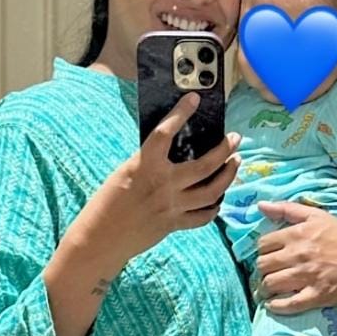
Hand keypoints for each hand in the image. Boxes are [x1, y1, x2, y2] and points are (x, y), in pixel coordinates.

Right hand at [88, 94, 241, 267]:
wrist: (101, 237)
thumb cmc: (108, 202)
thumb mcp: (126, 172)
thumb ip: (150, 162)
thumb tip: (173, 151)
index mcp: (145, 165)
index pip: (165, 133)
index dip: (181, 113)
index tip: (194, 99)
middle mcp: (163, 185)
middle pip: (205, 165)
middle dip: (225, 149)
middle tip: (235, 139)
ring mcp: (172, 206)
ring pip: (212, 191)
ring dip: (228, 175)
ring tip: (235, 162)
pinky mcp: (174, 224)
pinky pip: (203, 216)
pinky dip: (214, 206)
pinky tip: (218, 197)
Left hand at [256, 201, 336, 313]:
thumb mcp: (317, 216)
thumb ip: (287, 209)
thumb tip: (260, 206)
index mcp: (297, 234)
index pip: (262, 244)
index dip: (262, 252)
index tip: (268, 257)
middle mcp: (299, 255)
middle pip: (262, 266)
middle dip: (261, 271)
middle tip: (267, 274)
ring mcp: (307, 276)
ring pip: (270, 284)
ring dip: (264, 289)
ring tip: (268, 290)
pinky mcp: (317, 295)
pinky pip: (288, 304)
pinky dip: (276, 306)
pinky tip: (273, 305)